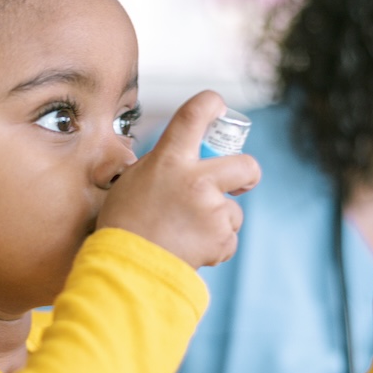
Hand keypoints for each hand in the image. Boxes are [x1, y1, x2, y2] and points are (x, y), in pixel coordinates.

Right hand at [98, 91, 260, 267]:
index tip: (218, 107)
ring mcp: (212, 210)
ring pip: (233, 211)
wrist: (127, 268)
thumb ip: (163, 167)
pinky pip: (228, 238)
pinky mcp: (221, 238)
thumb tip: (180, 164)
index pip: (194, 114)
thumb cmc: (124, 224)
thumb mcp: (133, 181)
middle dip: (249, 174)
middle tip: (242, 182)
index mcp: (169, 159)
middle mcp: (196, 180)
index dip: (212, 104)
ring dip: (218, 221)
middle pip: (246, 164)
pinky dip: (214, 246)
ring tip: (186, 233)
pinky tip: (190, 249)